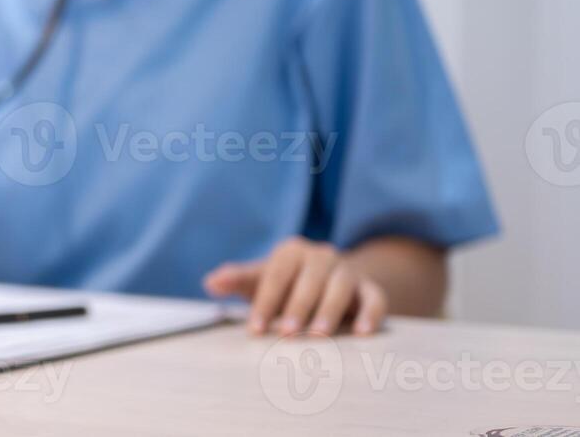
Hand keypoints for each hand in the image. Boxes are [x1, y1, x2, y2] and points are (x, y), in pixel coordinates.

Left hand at [204, 236, 387, 336]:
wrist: (327, 280)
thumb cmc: (286, 283)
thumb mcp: (260, 279)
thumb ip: (236, 279)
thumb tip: (210, 282)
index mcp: (291, 251)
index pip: (276, 276)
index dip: (264, 302)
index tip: (255, 329)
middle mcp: (322, 256)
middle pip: (309, 279)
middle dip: (296, 307)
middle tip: (285, 333)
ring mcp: (348, 271)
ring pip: (341, 287)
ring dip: (329, 310)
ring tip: (318, 335)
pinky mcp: (370, 289)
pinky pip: (375, 299)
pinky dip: (370, 314)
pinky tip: (361, 333)